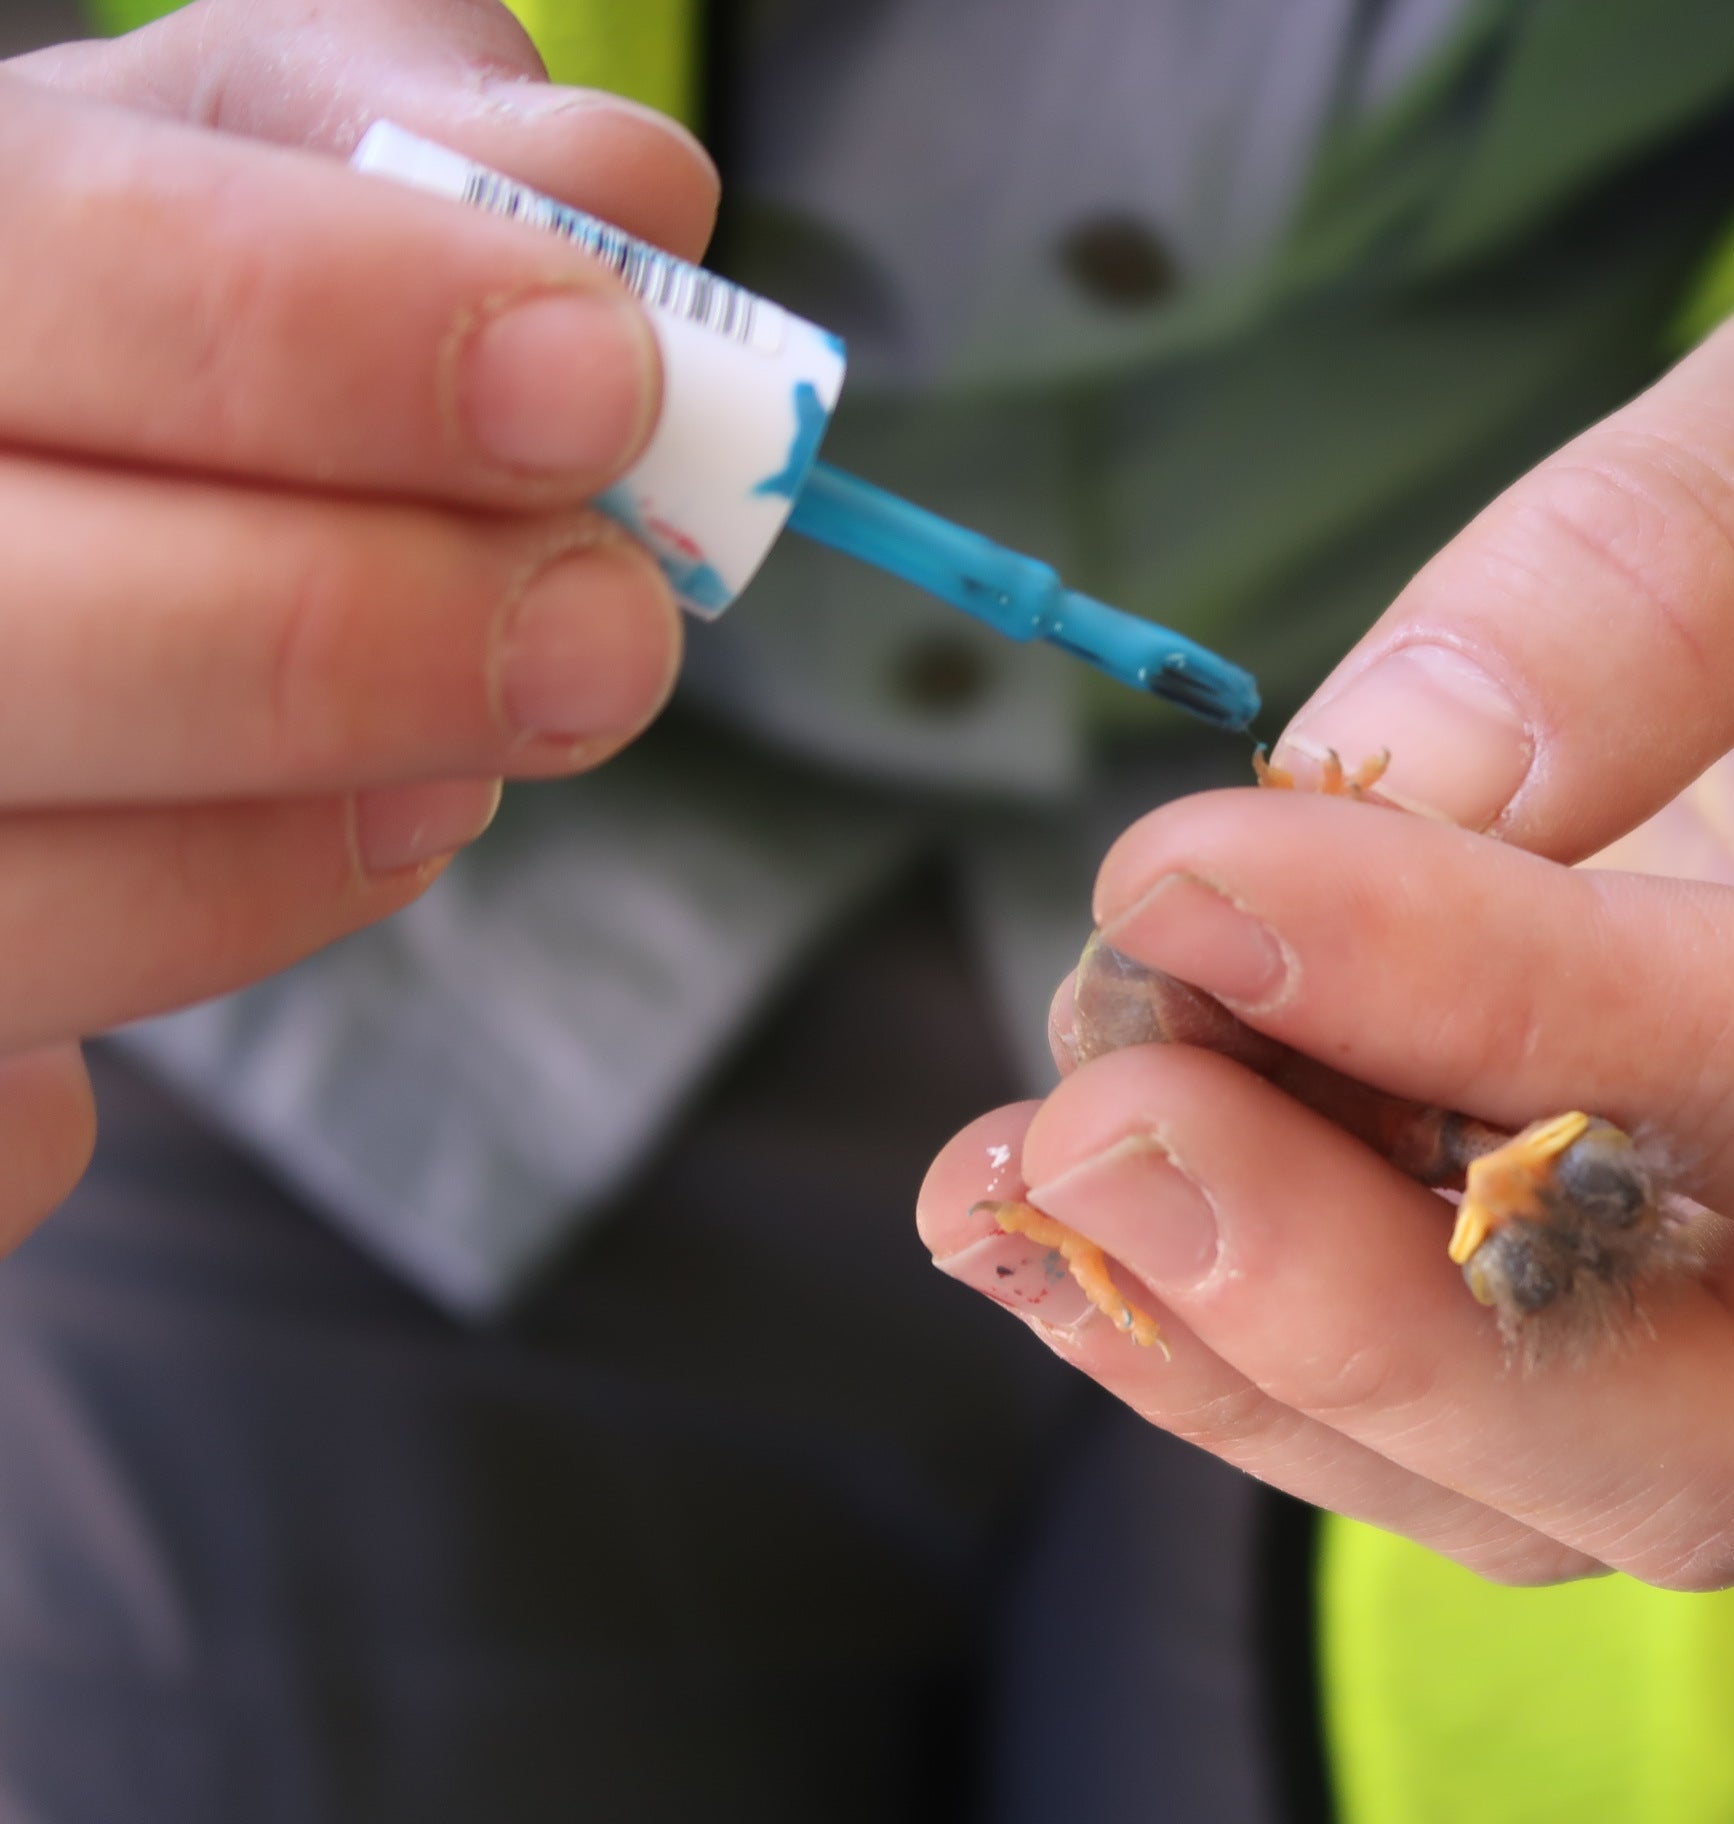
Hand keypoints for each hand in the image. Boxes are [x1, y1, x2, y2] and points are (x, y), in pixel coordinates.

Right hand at [0, 0, 716, 1248]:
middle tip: (607, 636)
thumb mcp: (245, 155)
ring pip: (10, 904)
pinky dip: (146, 1000)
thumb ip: (426, 139)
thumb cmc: (120, 305)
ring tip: (455, 768)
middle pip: (1, 627)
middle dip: (353, 636)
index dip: (323, 329)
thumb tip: (628, 196)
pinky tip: (268, 853)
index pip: (42, 267)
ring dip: (287, 848)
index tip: (600, 381)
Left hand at [921, 249, 1733, 1585]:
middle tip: (1096, 1126)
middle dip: (1372, 1318)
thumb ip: (1675, 566)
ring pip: (1579, 1482)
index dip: (1504, 1006)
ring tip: (1027, 1165)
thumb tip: (1399, 788)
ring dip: (1269, 1358)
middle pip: (1724, 1429)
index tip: (1205, 879)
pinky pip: (1503, 1435)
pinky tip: (1078, 1213)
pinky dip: (1272, 1355)